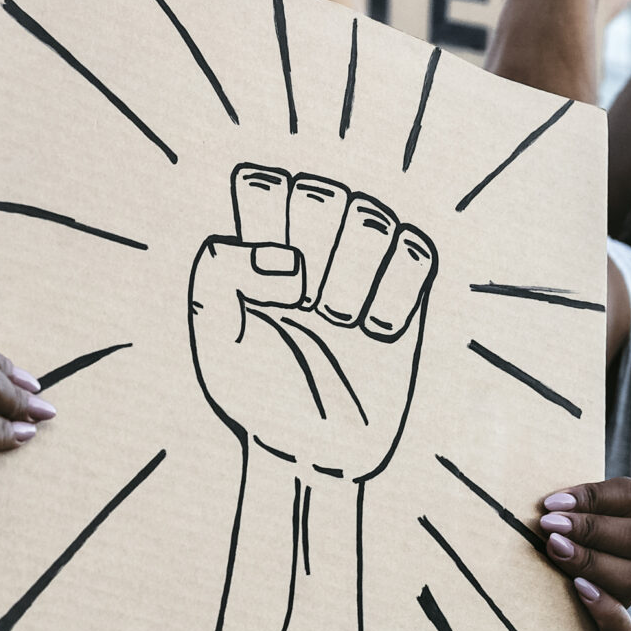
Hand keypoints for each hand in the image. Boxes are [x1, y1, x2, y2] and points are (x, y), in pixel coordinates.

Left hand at [189, 165, 437, 481]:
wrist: (310, 448)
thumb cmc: (256, 388)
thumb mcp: (213, 338)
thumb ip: (218, 273)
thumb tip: (290, 260)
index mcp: (262, 239)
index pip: (265, 183)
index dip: (263, 231)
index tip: (259, 291)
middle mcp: (314, 238)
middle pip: (320, 192)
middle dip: (309, 254)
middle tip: (302, 308)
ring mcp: (365, 261)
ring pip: (372, 215)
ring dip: (351, 277)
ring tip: (337, 324)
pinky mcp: (408, 288)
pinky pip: (416, 250)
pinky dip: (395, 295)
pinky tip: (375, 334)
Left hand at [537, 478, 630, 630]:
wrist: (522, 608)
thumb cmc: (528, 549)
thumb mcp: (540, 522)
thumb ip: (546, 507)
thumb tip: (521, 487)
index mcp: (619, 521)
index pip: (630, 495)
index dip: (595, 495)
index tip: (551, 503)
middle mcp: (629, 558)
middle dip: (591, 528)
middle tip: (549, 527)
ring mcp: (625, 596)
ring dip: (593, 561)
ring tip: (556, 552)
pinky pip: (626, 630)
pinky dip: (606, 610)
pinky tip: (579, 591)